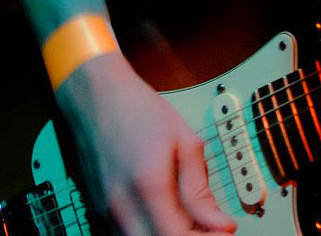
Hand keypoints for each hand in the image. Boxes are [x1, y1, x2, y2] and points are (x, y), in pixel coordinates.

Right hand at [55, 52, 236, 234]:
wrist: (97, 98)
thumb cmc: (139, 112)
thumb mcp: (183, 141)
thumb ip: (200, 190)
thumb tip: (222, 226)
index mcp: (148, 185)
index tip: (224, 233)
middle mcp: (121, 208)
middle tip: (208, 230)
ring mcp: (105, 214)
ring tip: (191, 223)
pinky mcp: (97, 215)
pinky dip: (149, 234)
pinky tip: (167, 219)